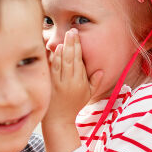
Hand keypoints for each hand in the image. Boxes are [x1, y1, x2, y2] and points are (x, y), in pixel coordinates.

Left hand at [41, 29, 102, 151]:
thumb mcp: (88, 95)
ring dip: (62, 50)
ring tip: (64, 39)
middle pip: (71, 59)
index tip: (77, 36)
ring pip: (61, 63)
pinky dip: (53, 59)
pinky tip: (54, 50)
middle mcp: (70, 82)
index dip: (78, 48)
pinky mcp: (50, 85)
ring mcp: (59, 83)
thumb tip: (101, 71)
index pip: (80, 61)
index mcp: (80, 82)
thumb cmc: (74, 105)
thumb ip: (95, 82)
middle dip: (72, 44)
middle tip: (72, 31)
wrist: (58, 120)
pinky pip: (51, 69)